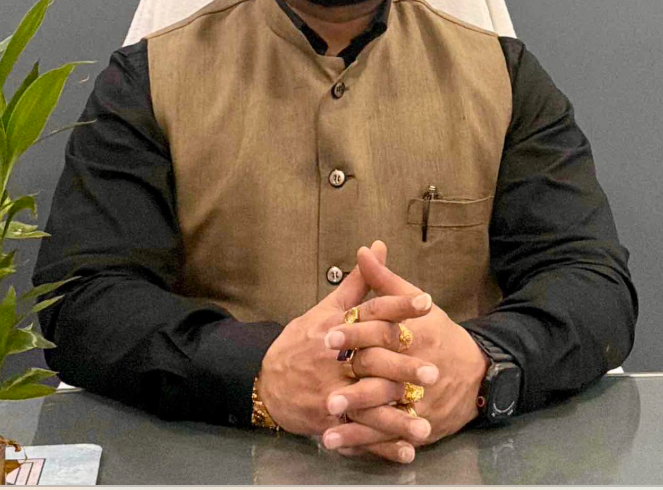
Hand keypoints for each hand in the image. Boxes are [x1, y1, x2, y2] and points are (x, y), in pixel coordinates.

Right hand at [258, 242, 437, 462]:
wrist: (265, 382)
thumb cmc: (300, 343)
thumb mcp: (325, 309)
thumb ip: (357, 283)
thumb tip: (376, 248)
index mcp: (334, 328)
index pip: (370, 314)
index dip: (398, 307)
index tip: (427, 303)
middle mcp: (332, 359)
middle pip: (371, 361)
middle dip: (402, 368)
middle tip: (433, 371)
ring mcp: (329, 393)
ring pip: (368, 405)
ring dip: (397, 417)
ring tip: (425, 422)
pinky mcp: (328, 421)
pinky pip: (359, 436)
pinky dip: (382, 446)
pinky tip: (406, 451)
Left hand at [321, 243, 488, 452]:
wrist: (477, 372)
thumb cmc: (439, 333)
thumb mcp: (416, 302)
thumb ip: (385, 280)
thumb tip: (365, 250)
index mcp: (417, 333)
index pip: (383, 332)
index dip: (354, 333)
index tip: (327, 335)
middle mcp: (420, 368)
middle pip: (384, 374)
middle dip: (354, 383)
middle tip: (325, 389)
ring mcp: (422, 399)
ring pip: (386, 409)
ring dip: (357, 416)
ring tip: (327, 416)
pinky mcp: (421, 423)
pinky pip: (391, 435)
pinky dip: (364, 441)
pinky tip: (338, 441)